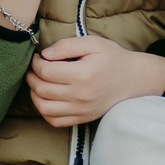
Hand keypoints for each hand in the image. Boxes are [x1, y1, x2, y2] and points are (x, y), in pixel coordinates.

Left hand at [29, 34, 164, 127]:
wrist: (133, 79)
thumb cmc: (113, 59)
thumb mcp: (94, 43)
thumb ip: (68, 46)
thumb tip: (45, 54)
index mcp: (83, 74)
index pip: (46, 71)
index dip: (36, 63)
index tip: (38, 57)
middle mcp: (80, 95)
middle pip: (42, 89)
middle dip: (32, 77)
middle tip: (33, 69)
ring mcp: (81, 110)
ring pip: (44, 108)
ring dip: (34, 95)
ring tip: (37, 83)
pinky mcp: (82, 118)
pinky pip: (55, 121)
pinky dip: (44, 111)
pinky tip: (46, 99)